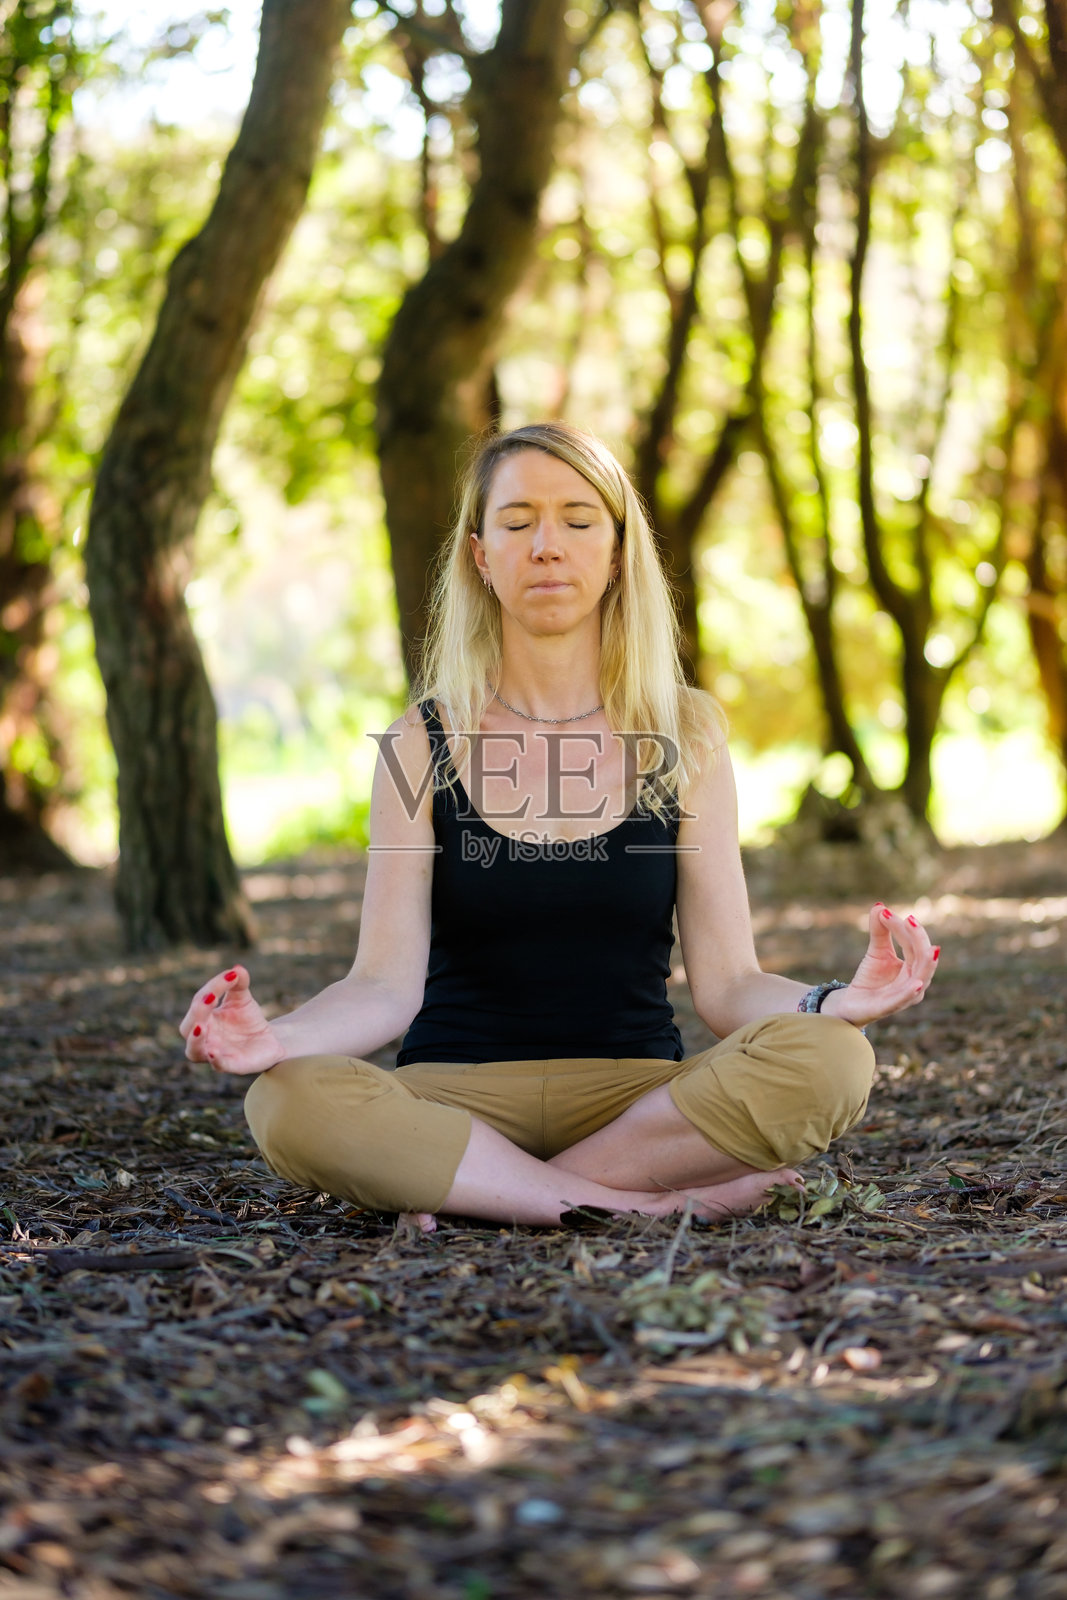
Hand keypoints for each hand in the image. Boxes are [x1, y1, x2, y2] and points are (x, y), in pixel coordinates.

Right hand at [179, 965, 285, 1074]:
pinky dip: (216, 1060)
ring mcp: (215, 1053)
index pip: (199, 1002)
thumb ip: (239, 983)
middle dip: (197, 1012)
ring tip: (201, 1027)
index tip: (231, 976)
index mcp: (203, 1018)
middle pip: (188, 1028)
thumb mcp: (243, 998)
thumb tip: (237, 969)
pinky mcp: (232, 1065)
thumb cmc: (248, 1019)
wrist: (270, 1040)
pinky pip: (219, 1066)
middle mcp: (204, 1038)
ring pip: (194, 1051)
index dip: (213, 987)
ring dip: (195, 1040)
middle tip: (210, 997)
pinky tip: (215, 1053)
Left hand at [822, 904, 938, 1027]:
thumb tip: (879, 905)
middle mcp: (915, 982)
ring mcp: (905, 997)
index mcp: (914, 967)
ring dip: (926, 963)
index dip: (903, 928)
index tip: (885, 913)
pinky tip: (916, 983)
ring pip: (921, 979)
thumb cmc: (871, 978)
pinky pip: (903, 1000)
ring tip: (930, 949)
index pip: (914, 945)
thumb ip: (879, 930)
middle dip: (918, 939)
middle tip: (909, 920)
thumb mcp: (876, 951)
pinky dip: (910, 992)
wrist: (851, 1003)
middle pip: (923, 959)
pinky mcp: (889, 1008)